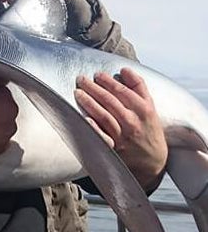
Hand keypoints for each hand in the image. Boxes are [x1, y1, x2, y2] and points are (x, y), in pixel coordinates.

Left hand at [74, 68, 167, 189]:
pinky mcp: (114, 148)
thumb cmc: (148, 129)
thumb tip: (124, 70)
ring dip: (89, 103)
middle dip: (94, 88)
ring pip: (104, 116)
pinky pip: (102, 137)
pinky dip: (94, 128)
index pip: (123, 91)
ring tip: (78, 92)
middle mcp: (133, 122)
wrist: (153, 161)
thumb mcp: (150, 107)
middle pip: (110, 101)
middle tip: (81, 79)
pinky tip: (85, 119)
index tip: (97, 75)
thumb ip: (139, 87)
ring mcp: (122, 136)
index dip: (108, 82)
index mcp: (144, 110)